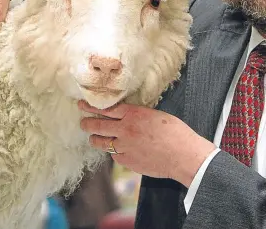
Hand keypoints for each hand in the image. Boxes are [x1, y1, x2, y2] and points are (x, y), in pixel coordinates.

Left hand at [79, 100, 216, 187]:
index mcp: (133, 114)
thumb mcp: (156, 116)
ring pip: (101, 142)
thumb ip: (139, 116)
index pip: (107, 108)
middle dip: (87, 122)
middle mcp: (125, 129)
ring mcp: (124, 146)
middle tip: (82, 121)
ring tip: (92, 137)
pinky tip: (116, 151)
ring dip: (95, 139)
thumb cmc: (176, 133)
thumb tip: (130, 117)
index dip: (92, 106)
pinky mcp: (126, 161)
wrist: (182, 155)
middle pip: (98, 124)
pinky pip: (114, 155)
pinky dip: (114, 152)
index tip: (83, 105)